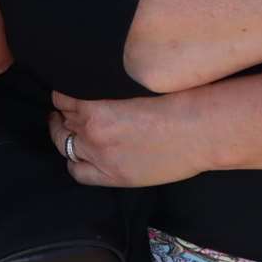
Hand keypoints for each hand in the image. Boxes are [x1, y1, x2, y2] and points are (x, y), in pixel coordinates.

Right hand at [47, 90, 210, 187]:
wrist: (199, 129)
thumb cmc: (186, 148)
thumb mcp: (150, 172)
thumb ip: (122, 164)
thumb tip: (114, 150)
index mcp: (111, 176)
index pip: (76, 168)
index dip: (75, 154)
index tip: (78, 143)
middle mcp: (97, 154)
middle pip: (64, 142)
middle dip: (62, 130)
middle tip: (63, 118)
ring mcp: (93, 130)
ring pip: (62, 120)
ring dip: (63, 110)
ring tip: (69, 100)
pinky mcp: (94, 107)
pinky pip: (64, 99)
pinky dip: (63, 94)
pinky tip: (73, 85)